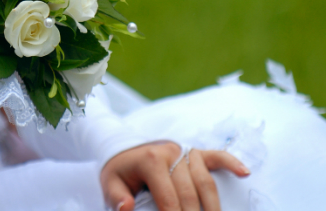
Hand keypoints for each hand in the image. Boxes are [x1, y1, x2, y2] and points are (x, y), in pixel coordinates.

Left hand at [100, 142, 250, 210]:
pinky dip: (231, 163)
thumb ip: (116, 197)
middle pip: (189, 193)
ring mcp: (184, 151)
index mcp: (150, 160)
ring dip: (213, 207)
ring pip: (205, 181)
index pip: (168, 198)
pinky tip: (244, 173)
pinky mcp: (194, 152)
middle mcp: (171, 153)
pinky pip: (216, 156)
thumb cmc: (120, 171)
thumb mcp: (110, 183)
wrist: (124, 149)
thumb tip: (127, 208)